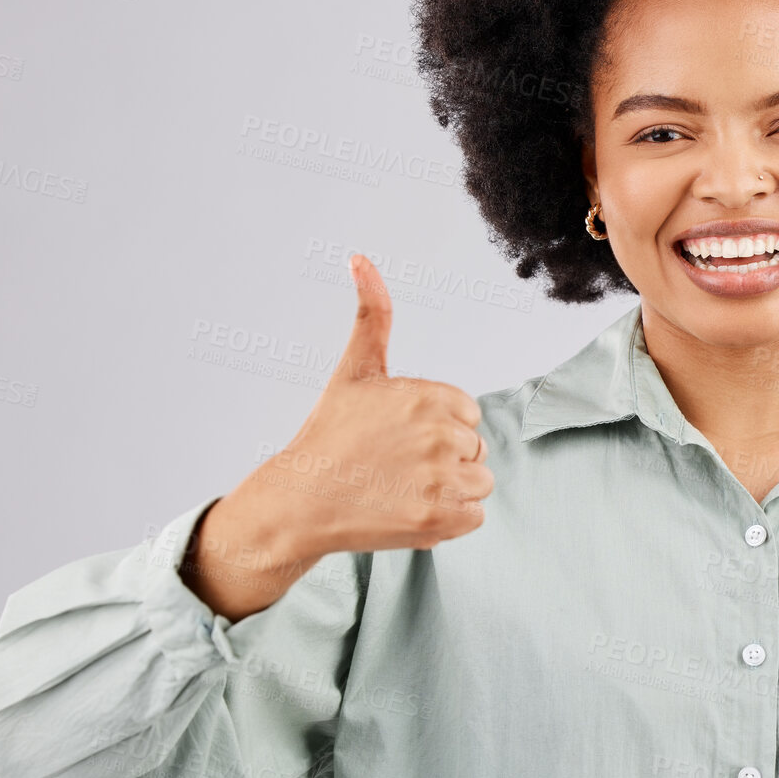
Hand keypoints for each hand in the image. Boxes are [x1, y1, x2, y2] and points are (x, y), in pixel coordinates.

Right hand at [183, 253, 493, 619]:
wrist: (299, 502)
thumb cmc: (330, 433)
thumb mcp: (355, 369)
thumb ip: (372, 313)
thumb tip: (360, 257)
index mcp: (429, 396)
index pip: (467, 414)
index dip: (436, 426)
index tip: (399, 436)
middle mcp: (439, 435)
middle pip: (474, 448)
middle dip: (443, 458)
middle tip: (395, 465)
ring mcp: (440, 480)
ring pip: (479, 482)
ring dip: (450, 489)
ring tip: (403, 487)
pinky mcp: (440, 520)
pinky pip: (474, 517)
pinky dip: (449, 520)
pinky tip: (409, 510)